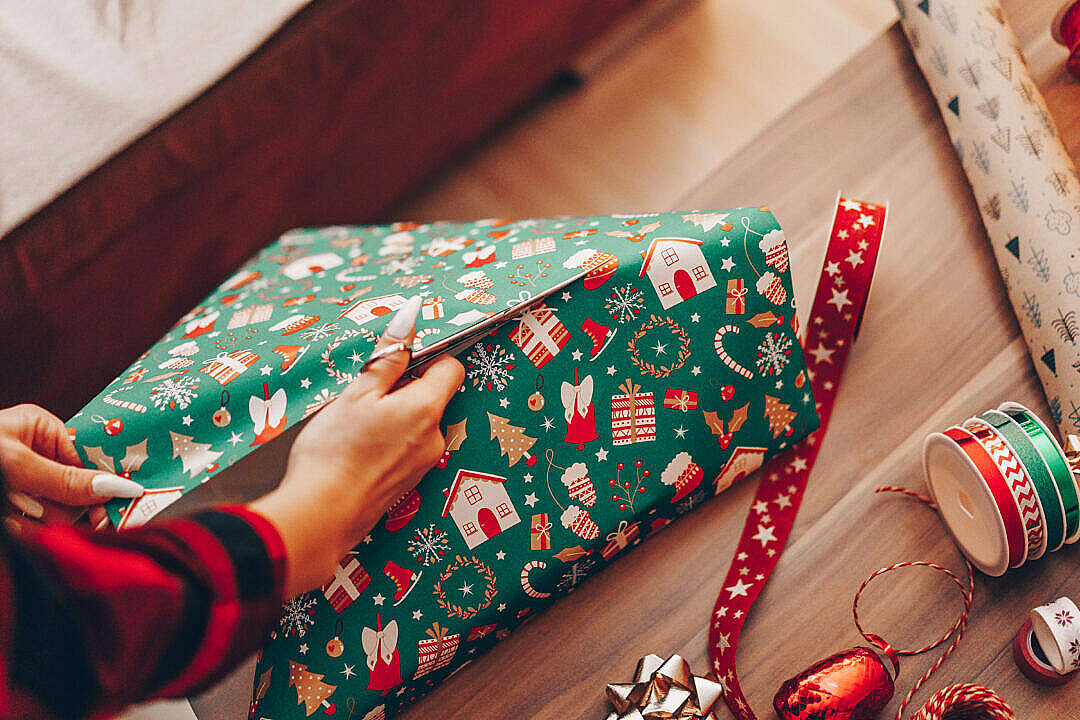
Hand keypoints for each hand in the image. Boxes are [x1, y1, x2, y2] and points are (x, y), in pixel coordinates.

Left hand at [0, 404, 143, 531]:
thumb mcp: (17, 464)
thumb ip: (64, 479)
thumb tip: (117, 487)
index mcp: (42, 429)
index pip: (89, 459)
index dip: (100, 486)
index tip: (108, 515)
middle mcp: (35, 451)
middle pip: (74, 489)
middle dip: (59, 508)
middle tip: (36, 513)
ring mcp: (22, 477)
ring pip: (53, 510)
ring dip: (37, 521)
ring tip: (12, 517)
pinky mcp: (11, 500)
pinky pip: (33, 522)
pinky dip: (24, 527)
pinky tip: (10, 523)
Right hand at [250, 297, 463, 595]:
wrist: (321, 516)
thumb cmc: (335, 450)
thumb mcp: (358, 393)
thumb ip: (389, 356)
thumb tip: (412, 315)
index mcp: (427, 409)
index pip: (451, 368)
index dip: (428, 356)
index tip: (398, 358)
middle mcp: (434, 438)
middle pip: (432, 397)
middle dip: (403, 389)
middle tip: (364, 395)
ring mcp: (423, 465)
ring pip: (416, 424)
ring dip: (393, 416)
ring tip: (355, 426)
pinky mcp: (407, 485)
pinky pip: (405, 449)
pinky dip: (387, 442)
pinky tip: (356, 450)